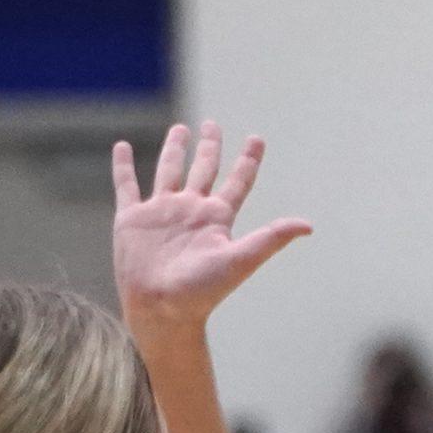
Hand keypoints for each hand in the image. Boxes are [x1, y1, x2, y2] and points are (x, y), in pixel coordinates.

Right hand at [112, 123, 310, 338]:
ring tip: (181, 129)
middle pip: (204, 170)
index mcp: (217, 219)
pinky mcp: (132, 218)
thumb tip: (309, 225)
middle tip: (214, 124)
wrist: (162, 308)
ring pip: (169, 171)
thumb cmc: (203, 290)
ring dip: (175, 150)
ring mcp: (161, 212)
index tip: (257, 138)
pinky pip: (127, 185)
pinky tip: (122, 147)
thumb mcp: (240, 259)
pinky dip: (123, 166)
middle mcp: (191, 211)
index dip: (248, 160)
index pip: (237, 182)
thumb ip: (271, 239)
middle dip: (210, 147)